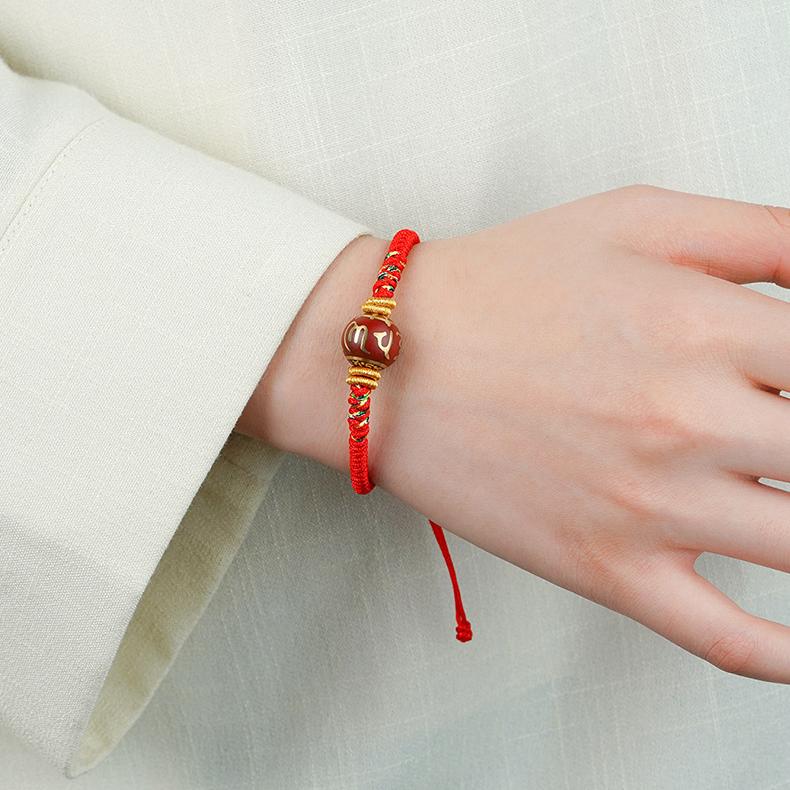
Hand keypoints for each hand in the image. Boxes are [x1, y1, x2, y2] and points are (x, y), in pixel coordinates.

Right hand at [238, 185, 789, 682]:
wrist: (392, 361)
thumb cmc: (499, 288)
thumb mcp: (636, 219)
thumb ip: (762, 232)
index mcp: (705, 327)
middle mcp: (691, 421)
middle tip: (787, 443)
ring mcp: (652, 507)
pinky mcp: (608, 568)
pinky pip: (725, 640)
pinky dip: (785, 658)